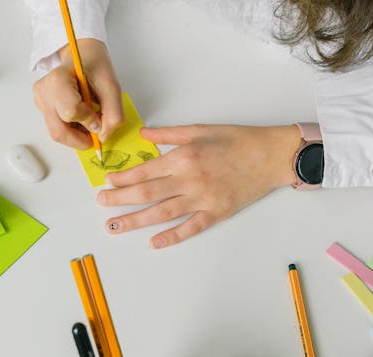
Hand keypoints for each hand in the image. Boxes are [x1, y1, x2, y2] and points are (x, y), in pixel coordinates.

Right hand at [33, 38, 123, 148]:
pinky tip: (82, 119)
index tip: (100, 117)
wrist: (83, 56)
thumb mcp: (111, 86)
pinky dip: (72, 131)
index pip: (70, 111)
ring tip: (90, 122)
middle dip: (81, 138)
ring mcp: (40, 100)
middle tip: (97, 134)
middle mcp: (44, 90)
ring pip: (57, 133)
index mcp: (58, 78)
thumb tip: (104, 136)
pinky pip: (56, 129)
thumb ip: (113, 112)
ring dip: (77, 136)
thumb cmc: (94, 65)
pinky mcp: (42, 108)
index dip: (89, 120)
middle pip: (59, 130)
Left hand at [98, 124, 301, 247]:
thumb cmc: (237, 140)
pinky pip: (190, 228)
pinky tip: (155, 242)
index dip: (123, 178)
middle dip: (120, 199)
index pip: (145, 171)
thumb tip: (143, 134)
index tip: (108, 181)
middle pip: (147, 194)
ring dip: (135, 221)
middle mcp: (190, 179)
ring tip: (114, 226)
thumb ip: (169, 134)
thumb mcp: (200, 129)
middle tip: (101, 203)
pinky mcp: (216, 213)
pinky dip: (172, 237)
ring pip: (162, 213)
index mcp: (184, 157)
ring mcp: (203, 199)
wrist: (271, 155)